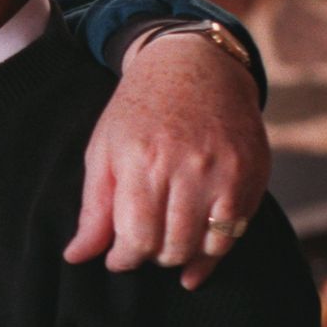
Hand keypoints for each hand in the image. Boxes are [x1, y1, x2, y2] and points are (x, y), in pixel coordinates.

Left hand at [62, 32, 268, 289]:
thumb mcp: (103, 151)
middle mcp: (187, 169)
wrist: (195, 67)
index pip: (136, 238)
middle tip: (141, 248)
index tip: (117, 259)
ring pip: (204, 246)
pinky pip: (234, 233)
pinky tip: (196, 259)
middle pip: (170, 246)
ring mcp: (225, 173)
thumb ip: (93, 208)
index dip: (123, 259)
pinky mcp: (252, 176)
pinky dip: (214, 253)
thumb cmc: (139, 110)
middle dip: (150, 257)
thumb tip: (75, 257)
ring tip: (165, 246)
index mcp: (143, 162)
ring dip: (181, 257)